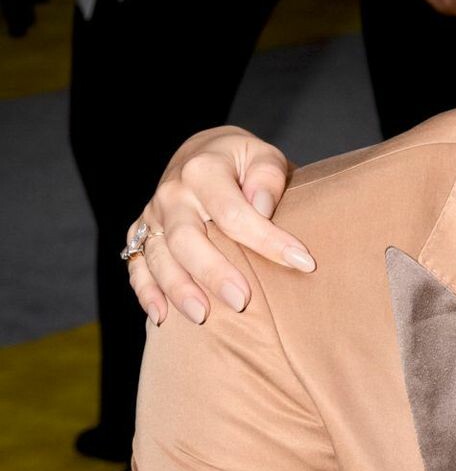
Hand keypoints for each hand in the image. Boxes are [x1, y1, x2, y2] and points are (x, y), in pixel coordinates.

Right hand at [128, 128, 308, 326]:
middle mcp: (172, 194)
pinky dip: (146, 292)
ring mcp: (153, 216)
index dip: (268, 240)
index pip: (233, 212)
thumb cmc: (241, 162)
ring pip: (158, 257)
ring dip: (178, 289)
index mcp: (202, 170)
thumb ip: (267, 176)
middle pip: (186, 239)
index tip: (302, 262)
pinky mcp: (141, 234)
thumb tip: (261, 207)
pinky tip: (162, 317)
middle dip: (213, 272)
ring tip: (203, 316)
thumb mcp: (262, 155)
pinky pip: (137, 266)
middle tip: (242, 301)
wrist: (202, 153)